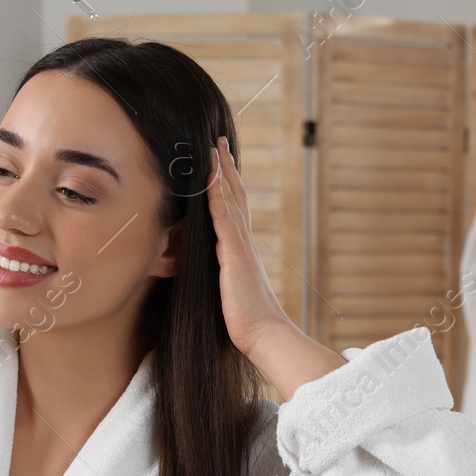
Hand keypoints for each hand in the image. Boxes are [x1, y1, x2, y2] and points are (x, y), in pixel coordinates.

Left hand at [205, 135, 293, 358]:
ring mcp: (240, 244)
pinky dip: (217, 195)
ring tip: (214, 147)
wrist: (265, 334)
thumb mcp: (233, 289)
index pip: (235, 208)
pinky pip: (223, 217)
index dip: (228, 184)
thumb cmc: (248, 319)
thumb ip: (227, 274)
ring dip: (221, 171)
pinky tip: (210, 177)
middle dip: (226, 167)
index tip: (221, 162)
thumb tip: (220, 272)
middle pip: (236, 194)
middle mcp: (244, 241)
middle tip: (219, 141)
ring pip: (231, 198)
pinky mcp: (234, 253)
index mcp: (242, 249)